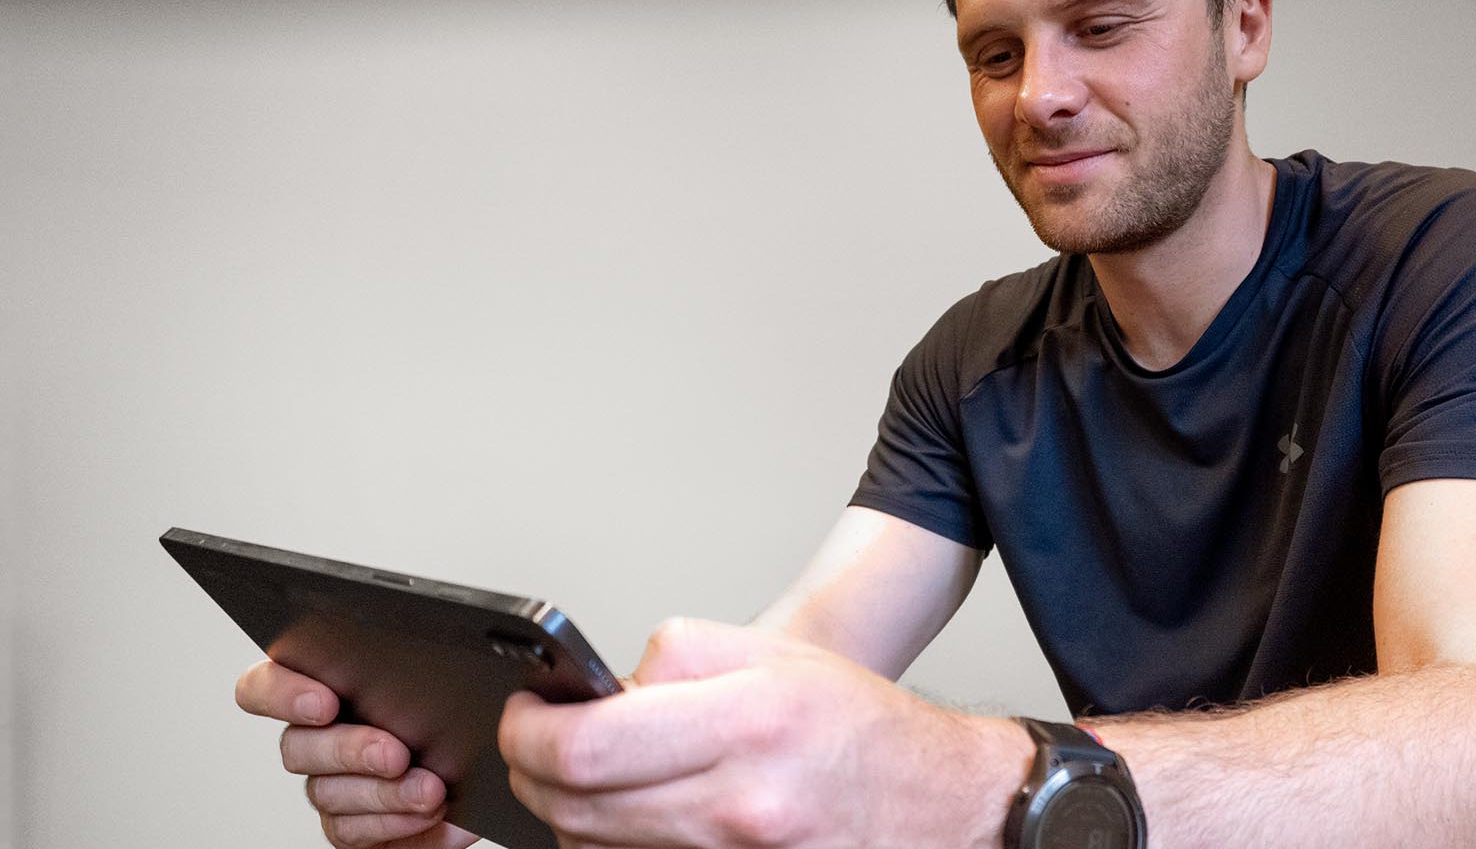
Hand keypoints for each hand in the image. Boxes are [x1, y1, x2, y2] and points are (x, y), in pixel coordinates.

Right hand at [234, 659, 478, 848]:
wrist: (488, 770)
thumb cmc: (464, 713)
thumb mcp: (454, 678)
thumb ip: (432, 664)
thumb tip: (436, 664)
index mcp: (328, 685)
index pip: (265, 685)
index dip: (279, 692)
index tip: (325, 703)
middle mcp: (317, 737)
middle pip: (296, 746)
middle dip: (348, 750)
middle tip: (396, 754)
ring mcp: (330, 784)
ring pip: (326, 792)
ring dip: (381, 793)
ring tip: (430, 790)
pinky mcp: (350, 825)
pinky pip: (350, 830)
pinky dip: (391, 822)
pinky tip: (427, 813)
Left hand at [497, 618, 1027, 848]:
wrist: (941, 805)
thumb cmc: (864, 728)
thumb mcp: (777, 653)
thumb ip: (679, 654)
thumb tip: (601, 685)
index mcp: (749, 722)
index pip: (590, 745)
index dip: (532, 730)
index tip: (527, 712)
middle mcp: (740, 805)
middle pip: (575, 807)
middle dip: (534, 770)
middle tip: (536, 739)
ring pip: (597, 845)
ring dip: (570, 808)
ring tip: (590, 771)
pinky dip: (617, 839)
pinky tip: (631, 810)